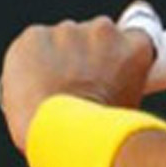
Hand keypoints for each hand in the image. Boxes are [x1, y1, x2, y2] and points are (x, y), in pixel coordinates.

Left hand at [0, 17, 154, 151]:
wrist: (62, 135)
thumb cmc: (99, 132)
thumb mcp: (129, 105)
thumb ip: (122, 82)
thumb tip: (109, 87)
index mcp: (135, 46)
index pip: (131, 35)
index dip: (117, 51)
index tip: (109, 62)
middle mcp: (105, 30)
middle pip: (95, 33)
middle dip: (86, 52)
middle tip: (77, 84)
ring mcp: (68, 31)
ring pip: (62, 38)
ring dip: (59, 56)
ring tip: (52, 90)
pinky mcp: (35, 36)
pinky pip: (33, 42)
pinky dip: (30, 59)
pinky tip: (32, 83)